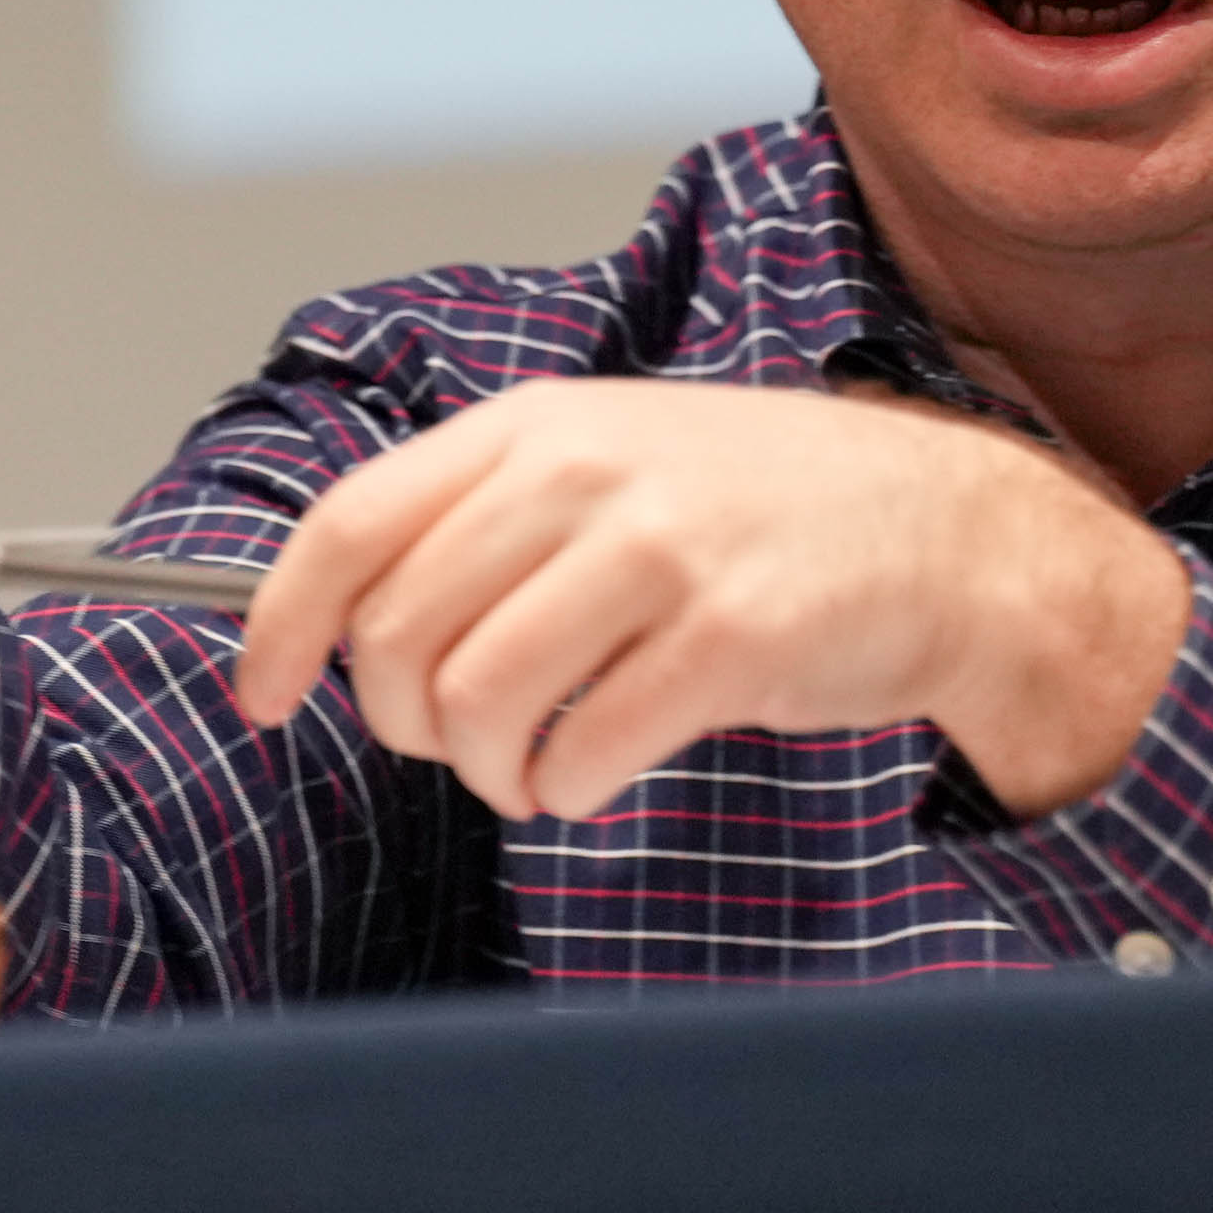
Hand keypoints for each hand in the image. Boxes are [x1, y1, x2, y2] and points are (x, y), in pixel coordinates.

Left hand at [232, 378, 1190, 822]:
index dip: (281, 626)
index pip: (349, 527)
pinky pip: (580, 754)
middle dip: (403, 724)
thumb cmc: (757, 513)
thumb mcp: (607, 462)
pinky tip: (598, 770)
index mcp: (534, 422)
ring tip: (532, 767)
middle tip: (458, 742)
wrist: (951, 530)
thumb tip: (333, 624)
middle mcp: (583, 472)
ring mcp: (661, 549)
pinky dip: (565, 791)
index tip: (262, 695)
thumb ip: (481, 521)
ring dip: (485, 771)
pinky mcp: (730, 637)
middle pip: (397, 636)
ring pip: (474, 704)